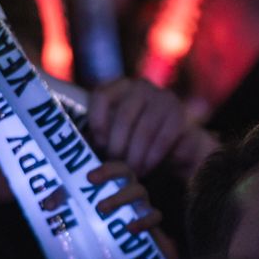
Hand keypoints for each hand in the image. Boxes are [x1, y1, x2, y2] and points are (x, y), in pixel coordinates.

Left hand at [42, 160, 173, 258]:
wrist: (116, 247)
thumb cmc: (96, 217)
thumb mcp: (77, 206)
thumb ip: (63, 200)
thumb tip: (47, 205)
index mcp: (113, 181)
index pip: (112, 165)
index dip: (104, 168)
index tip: (89, 177)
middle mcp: (128, 187)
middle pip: (127, 171)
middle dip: (111, 175)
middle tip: (91, 184)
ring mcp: (141, 203)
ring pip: (139, 191)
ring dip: (121, 198)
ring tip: (101, 210)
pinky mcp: (151, 222)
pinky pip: (155, 216)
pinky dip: (145, 221)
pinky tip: (131, 229)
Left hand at [86, 78, 217, 180]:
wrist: (173, 142)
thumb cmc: (133, 139)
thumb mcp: (113, 133)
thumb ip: (98, 135)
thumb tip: (80, 146)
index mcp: (119, 86)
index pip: (102, 96)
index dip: (98, 122)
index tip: (98, 145)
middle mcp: (140, 86)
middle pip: (124, 116)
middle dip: (118, 146)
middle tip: (115, 166)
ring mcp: (162, 97)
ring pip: (144, 130)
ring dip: (135, 155)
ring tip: (130, 172)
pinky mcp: (178, 113)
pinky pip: (163, 138)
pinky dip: (152, 157)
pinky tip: (145, 168)